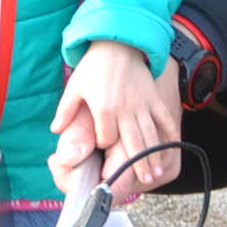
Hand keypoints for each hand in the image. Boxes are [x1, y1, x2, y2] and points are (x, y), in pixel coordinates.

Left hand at [49, 39, 183, 203]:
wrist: (118, 43)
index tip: (103, 148)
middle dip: (138, 164)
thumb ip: (66, 111)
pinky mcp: (154, 98)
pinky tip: (171, 148)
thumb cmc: (94, 66)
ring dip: (154, 156)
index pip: (106, 138)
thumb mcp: (75, 87)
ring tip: (156, 173)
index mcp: (104, 108)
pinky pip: (164, 119)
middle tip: (144, 182)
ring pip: (150, 135)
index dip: (104, 146)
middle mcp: (125, 109)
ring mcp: (143, 104)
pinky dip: (169, 134)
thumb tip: (56, 130)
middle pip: (133, 143)